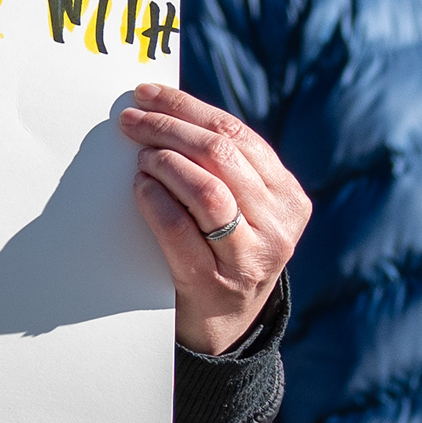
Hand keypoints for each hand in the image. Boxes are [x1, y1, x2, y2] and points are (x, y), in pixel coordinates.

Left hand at [118, 83, 306, 353]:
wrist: (223, 328)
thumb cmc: (223, 255)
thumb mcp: (244, 212)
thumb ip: (224, 170)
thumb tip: (165, 111)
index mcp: (289, 197)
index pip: (237, 135)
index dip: (189, 108)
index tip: (149, 94)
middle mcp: (278, 225)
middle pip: (221, 155)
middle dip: (170, 128)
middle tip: (132, 120)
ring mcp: (251, 257)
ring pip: (208, 189)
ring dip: (166, 162)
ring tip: (140, 156)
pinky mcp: (216, 282)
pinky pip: (182, 229)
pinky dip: (156, 200)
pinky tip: (141, 187)